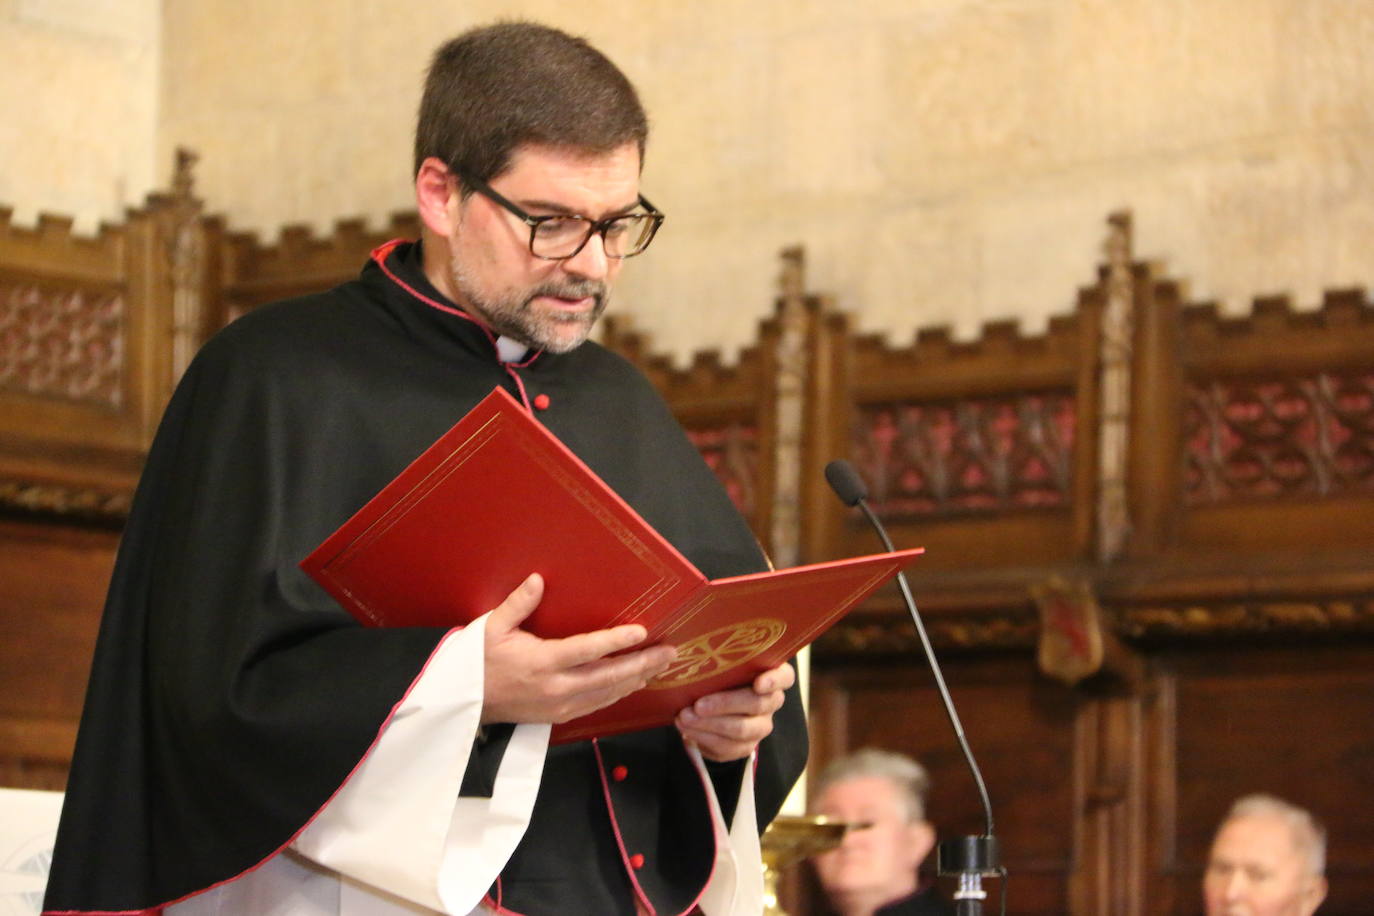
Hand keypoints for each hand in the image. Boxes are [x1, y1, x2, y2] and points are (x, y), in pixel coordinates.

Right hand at [481, 573, 677, 723]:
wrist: (467, 703)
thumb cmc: (480, 661)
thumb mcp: (492, 627)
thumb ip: (518, 604)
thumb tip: (538, 579)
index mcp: (542, 662)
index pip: (587, 650)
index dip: (616, 642)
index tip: (641, 632)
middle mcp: (556, 687)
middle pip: (608, 676)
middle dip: (643, 663)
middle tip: (670, 652)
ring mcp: (560, 705)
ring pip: (608, 693)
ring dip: (637, 678)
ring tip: (661, 665)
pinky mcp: (560, 716)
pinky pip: (598, 704)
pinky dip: (619, 692)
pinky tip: (634, 682)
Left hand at [675, 661, 794, 761]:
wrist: (707, 706)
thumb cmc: (716, 674)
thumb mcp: (719, 662)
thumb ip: (715, 655)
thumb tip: (680, 650)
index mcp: (771, 675)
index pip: (785, 677)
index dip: (774, 680)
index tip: (758, 684)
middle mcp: (771, 701)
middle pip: (758, 704)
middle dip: (725, 704)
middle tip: (698, 704)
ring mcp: (760, 726)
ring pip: (741, 729)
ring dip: (710, 724)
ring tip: (684, 717)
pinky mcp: (745, 747)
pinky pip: (727, 747)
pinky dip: (704, 738)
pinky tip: (687, 730)